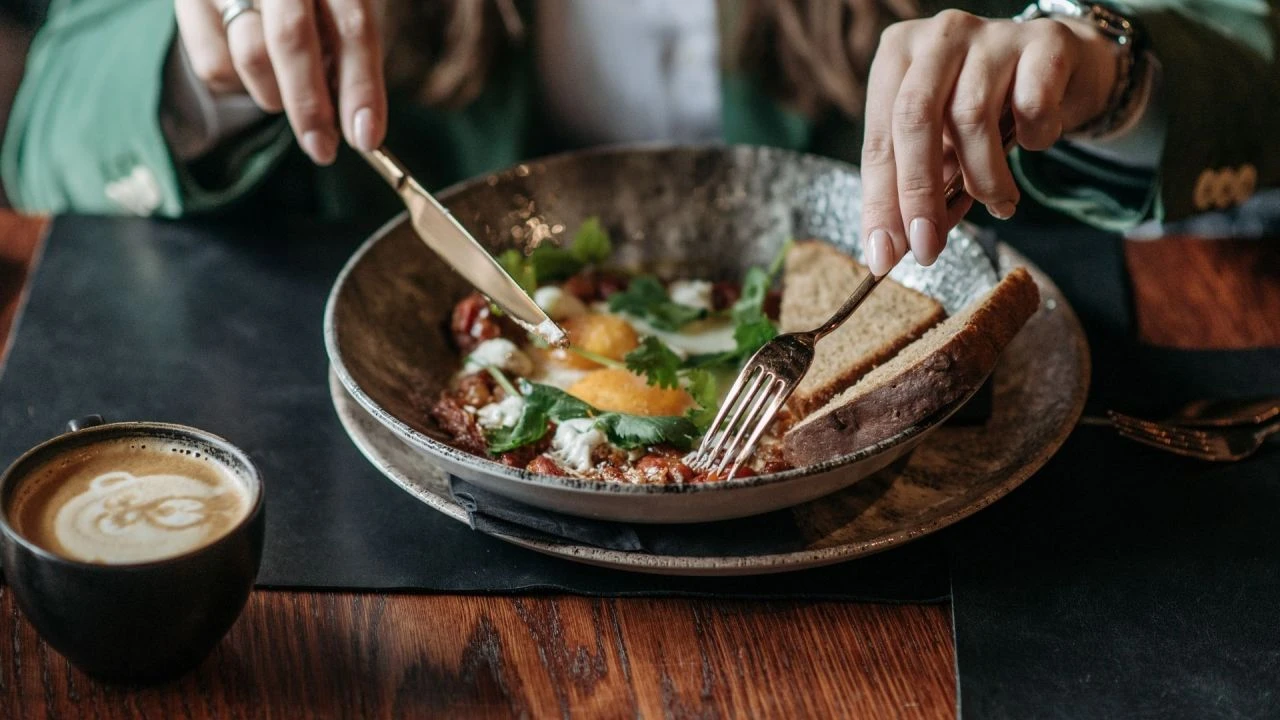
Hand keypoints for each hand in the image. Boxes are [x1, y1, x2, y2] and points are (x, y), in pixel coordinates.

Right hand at [174, 0, 386, 163]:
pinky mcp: (190, 1)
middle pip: (291, 39)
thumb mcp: (344, 18)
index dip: (361, 87)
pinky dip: (240, 86)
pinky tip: (253, 70)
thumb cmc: (316, 6)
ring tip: (287, 88)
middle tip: (322, 147)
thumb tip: (356, 124)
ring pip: (251, 56)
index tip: (365, 138)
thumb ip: (350, 58)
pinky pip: (215, 66)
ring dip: (276, 94)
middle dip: (309, 105)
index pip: (353, 27)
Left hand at [860, 10, 1119, 275]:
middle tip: (928, 248)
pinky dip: (1034, 139)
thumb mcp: (942, 145)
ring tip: (999, 204)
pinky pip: (1032, 105)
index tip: (884, 255)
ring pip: (972, 118)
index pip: (878, 141)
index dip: (880, 202)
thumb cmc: (987, 109)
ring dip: (984, 179)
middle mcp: (939, 36)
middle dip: (919, 196)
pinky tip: (1035, 142)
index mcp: (897, 56)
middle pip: (915, 121)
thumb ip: (916, 187)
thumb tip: (893, 249)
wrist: (1061, 65)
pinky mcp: (1044, 40)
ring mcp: (991, 33)